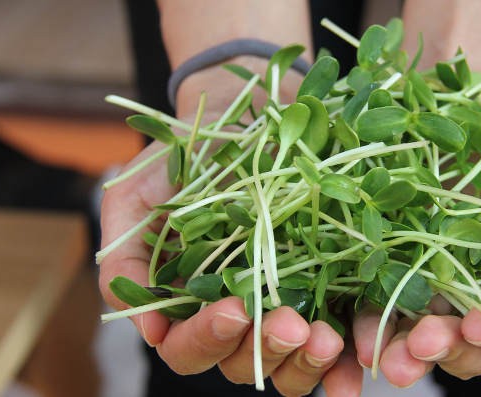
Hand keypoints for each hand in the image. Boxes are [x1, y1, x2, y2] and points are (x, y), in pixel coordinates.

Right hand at [98, 141, 346, 395]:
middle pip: (242, 362)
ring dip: (306, 360)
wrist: (241, 115)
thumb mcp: (134, 197)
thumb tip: (149, 332)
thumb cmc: (181, 157)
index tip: (233, 308)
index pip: (188, 348)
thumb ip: (126, 261)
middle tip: (289, 324)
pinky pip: (333, 336)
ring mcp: (280, 303)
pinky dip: (343, 356)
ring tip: (325, 336)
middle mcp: (235, 311)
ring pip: (289, 361)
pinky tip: (354, 354)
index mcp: (186, 301)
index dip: (206, 338)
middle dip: (263, 348)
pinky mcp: (322, 288)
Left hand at [349, 138, 480, 385]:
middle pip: (462, 344)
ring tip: (385, 357)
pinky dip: (367, 324)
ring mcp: (425, 283)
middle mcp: (470, 296)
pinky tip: (358, 336)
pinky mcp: (385, 265)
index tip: (478, 325)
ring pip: (416, 335)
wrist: (464, 113)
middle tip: (422, 346)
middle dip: (444, 351)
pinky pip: (373, 302)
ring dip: (401, 352)